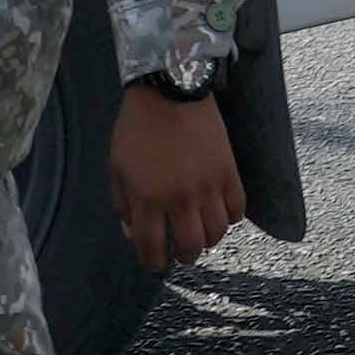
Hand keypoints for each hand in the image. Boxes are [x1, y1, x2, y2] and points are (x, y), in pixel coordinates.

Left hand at [108, 82, 246, 277]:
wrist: (169, 91)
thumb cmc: (137, 128)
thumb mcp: (117, 167)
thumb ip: (124, 204)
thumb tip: (134, 232)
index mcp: (147, 198)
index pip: (152, 248)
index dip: (153, 262)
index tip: (155, 262)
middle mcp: (180, 198)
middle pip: (190, 247)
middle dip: (185, 256)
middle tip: (183, 252)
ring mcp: (208, 186)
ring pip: (217, 233)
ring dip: (208, 239)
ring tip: (202, 233)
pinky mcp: (228, 172)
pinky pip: (237, 209)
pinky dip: (230, 218)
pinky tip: (220, 212)